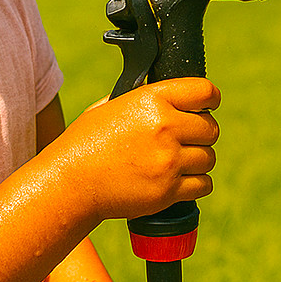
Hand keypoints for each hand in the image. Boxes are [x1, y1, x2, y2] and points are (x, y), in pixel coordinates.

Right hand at [58, 78, 220, 222]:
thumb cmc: (85, 142)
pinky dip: (196, 184)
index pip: (205, 91)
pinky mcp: (168, 190)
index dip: (210, 99)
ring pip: (209, 158)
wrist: (69, 183)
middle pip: (211, 128)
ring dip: (198, 161)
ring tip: (176, 162)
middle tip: (185, 140)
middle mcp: (165, 127)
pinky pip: (204, 184)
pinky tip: (180, 180)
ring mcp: (168, 160)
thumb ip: (144, 98)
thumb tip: (169, 95)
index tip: (207, 105)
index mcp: (152, 99)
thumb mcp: (111, 105)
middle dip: (201, 134)